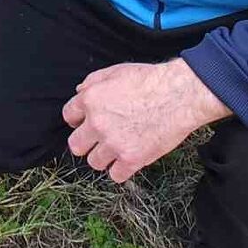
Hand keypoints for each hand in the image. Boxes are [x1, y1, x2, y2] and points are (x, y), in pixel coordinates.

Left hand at [62, 59, 230, 183]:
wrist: (178, 95)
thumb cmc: (150, 80)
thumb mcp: (115, 71)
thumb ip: (92, 82)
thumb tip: (79, 92)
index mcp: (90, 100)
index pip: (68, 116)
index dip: (77, 120)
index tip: (85, 123)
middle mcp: (97, 123)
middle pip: (76, 145)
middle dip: (85, 143)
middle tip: (98, 140)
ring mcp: (113, 143)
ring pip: (94, 162)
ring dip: (104, 157)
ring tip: (117, 149)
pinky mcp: (131, 159)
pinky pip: (115, 175)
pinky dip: (121, 170)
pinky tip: (128, 160)